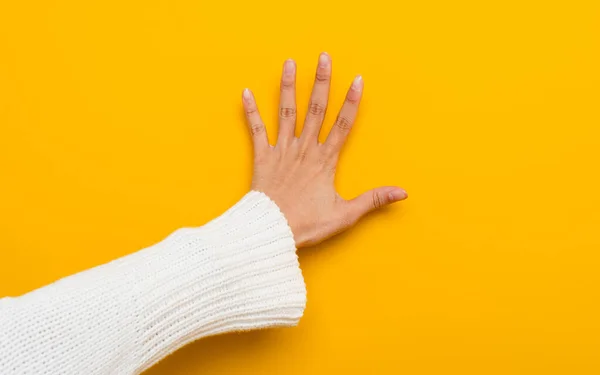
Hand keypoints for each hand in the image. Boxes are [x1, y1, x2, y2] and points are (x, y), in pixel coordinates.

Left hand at [242, 52, 406, 247]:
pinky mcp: (263, 158)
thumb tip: (402, 193)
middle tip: (323, 57)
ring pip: (286, 112)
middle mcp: (304, 149)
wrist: (272, 230)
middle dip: (321, 81)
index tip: (357, 79)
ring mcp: (282, 151)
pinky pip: (256, 130)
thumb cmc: (307, 223)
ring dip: (288, 87)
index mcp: (325, 160)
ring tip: (289, 63)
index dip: (351, 102)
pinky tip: (246, 92)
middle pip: (315, 109)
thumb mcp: (345, 214)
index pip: (342, 125)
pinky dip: (251, 112)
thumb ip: (373, 199)